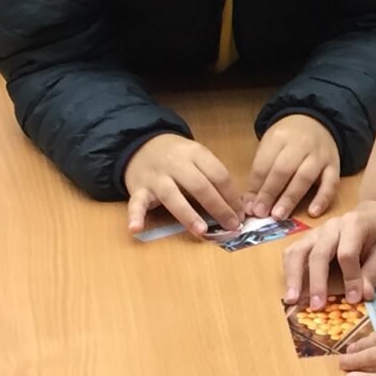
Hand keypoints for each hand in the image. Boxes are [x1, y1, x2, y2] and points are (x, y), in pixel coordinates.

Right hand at [124, 132, 243, 236]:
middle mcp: (175, 163)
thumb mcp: (197, 157)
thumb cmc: (177, 157)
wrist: (140, 145)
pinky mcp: (138, 189)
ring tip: (201, 231)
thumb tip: (236, 207)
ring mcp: (156, 177)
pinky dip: (135, 216)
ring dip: (188, 214)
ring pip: (172, 196)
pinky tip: (136, 229)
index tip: (241, 215)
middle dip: (218, 207)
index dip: (232, 197)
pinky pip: (136, 203)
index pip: (218, 175)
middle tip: (231, 226)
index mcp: (195, 153)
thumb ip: (213, 177)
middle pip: (200, 186)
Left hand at [248, 114, 341, 220]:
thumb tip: (250, 205)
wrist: (317, 122)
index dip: (256, 187)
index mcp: (279, 138)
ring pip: (305, 177)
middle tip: (261, 213)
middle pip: (283, 170)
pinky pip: (331, 183)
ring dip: (291, 198)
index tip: (249, 207)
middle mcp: (301, 144)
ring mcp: (319, 155)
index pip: (264, 164)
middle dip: (270, 193)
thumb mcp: (270, 147)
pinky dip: (323, 199)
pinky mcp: (335, 166)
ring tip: (279, 215)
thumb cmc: (288, 140)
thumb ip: (260, 175)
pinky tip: (313, 213)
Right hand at [283, 198, 375, 307]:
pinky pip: (293, 253)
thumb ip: (374, 272)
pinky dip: (289, 270)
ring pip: (298, 251)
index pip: (347, 253)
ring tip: (291, 300)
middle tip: (316, 307)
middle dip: (316, 282)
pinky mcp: (309, 239)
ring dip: (293, 277)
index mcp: (355, 225)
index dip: (350, 278)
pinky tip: (290, 289)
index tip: (354, 300)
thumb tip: (363, 296)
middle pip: (318, 253)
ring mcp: (317, 232)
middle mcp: (332, 226)